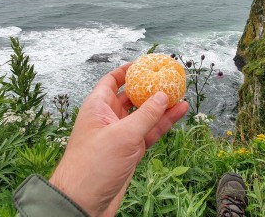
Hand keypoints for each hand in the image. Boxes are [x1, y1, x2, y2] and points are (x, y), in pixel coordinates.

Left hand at [49, 63, 188, 215]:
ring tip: (181, 93)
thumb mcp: (123, 135)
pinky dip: (163, 123)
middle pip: (131, 96)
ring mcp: (120, 136)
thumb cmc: (92, 166)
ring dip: (161, 105)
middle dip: (149, 87)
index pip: (111, 80)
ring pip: (144, 115)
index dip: (127, 70)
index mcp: (97, 107)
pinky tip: (179, 112)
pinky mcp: (130, 152)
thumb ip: (145, 115)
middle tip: (169, 76)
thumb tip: (163, 95)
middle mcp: (108, 119)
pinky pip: (149, 132)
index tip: (146, 63)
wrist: (84, 202)